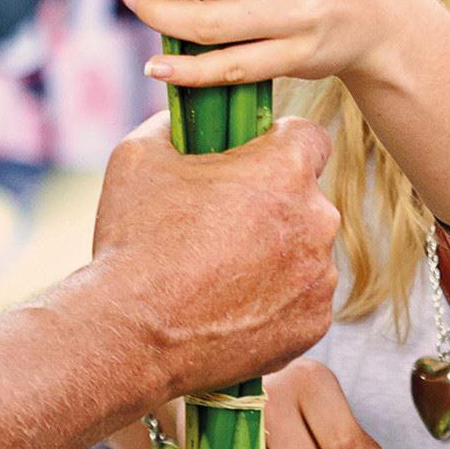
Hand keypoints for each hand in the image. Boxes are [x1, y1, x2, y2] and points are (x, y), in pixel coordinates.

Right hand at [83, 116, 337, 396]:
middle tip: (223, 226)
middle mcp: (317, 219)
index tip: (253, 161)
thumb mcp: (140, 157)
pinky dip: (277, 301)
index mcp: (284, 169)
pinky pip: (304, 299)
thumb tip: (183, 114)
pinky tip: (232, 306)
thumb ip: (174, 124)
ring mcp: (320, 275)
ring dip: (277, 255)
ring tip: (221, 273)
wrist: (130, 333)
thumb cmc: (134, 241)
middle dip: (274, 205)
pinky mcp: (314, 322)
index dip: (280, 145)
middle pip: (306, 199)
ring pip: (307, 251)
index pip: (309, 137)